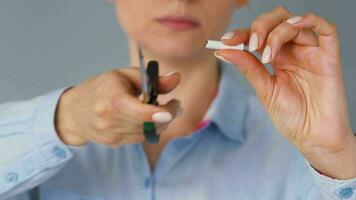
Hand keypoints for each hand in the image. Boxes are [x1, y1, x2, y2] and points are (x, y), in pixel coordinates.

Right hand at [55, 67, 180, 147]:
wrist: (73, 112)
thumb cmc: (100, 88)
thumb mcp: (124, 75)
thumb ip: (151, 79)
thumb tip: (177, 78)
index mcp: (112, 99)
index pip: (142, 112)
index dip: (162, 113)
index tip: (175, 104)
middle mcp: (110, 120)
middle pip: (149, 124)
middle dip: (167, 116)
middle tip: (174, 105)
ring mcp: (111, 134)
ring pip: (147, 133)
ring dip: (159, 123)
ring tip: (159, 110)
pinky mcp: (113, 143)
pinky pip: (140, 138)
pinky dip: (148, 128)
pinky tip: (144, 118)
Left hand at [217, 6, 355, 178]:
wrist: (312, 138)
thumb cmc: (291, 117)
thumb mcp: (265, 90)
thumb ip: (248, 67)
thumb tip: (223, 51)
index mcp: (277, 58)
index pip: (258, 36)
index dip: (241, 33)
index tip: (225, 41)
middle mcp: (293, 51)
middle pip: (276, 21)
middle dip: (259, 27)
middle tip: (250, 44)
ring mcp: (311, 53)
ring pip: (294, 23)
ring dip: (276, 32)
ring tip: (266, 53)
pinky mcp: (329, 57)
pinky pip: (326, 29)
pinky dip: (309, 20)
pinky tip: (293, 25)